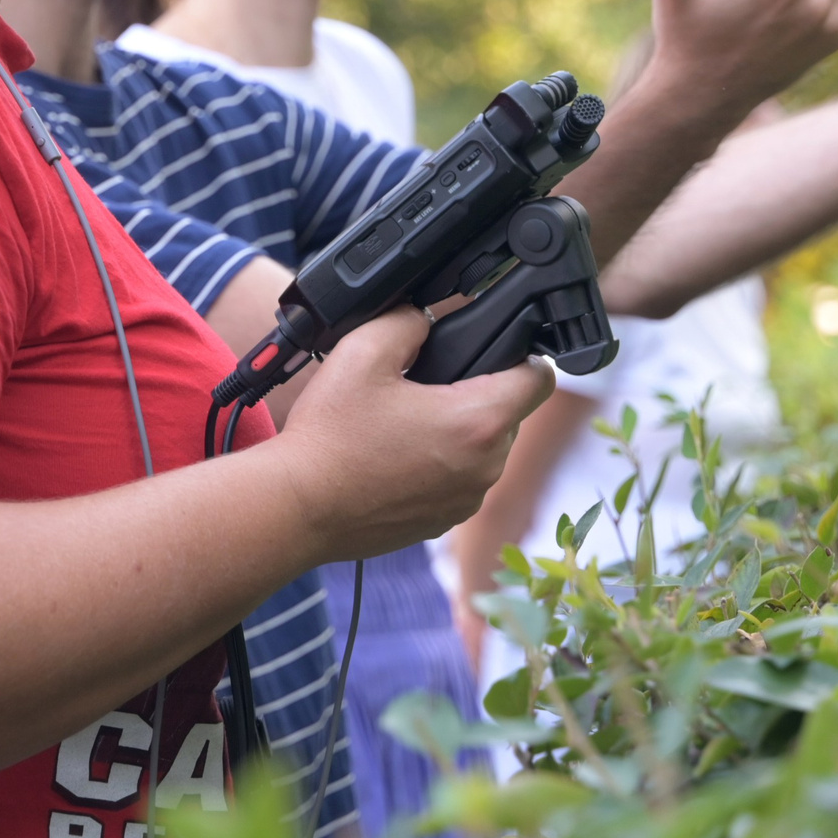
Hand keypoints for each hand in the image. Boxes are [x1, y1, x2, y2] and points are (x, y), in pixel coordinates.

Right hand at [271, 310, 553, 562]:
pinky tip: (396, 454)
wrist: (297, 507)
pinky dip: (439, 464)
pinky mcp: (442, 522)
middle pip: (510, 413)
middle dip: (479, 391)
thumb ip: (408, 319)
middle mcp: (485, 468)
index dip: (524, 354)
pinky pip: (459, 481)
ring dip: (459, 430)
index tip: (496, 348)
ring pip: (484, 449)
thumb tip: (426, 315)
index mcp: (478, 422)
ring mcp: (465, 501)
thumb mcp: (363, 350)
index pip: (540, 378)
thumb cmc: (330, 436)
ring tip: (406, 419)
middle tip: (429, 381)